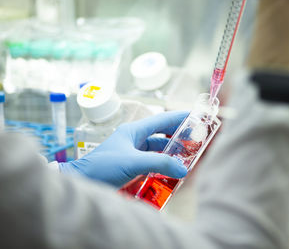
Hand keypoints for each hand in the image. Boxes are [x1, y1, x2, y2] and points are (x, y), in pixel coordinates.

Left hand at [59, 111, 188, 187]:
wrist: (82, 181)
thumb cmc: (102, 167)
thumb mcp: (133, 163)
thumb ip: (159, 164)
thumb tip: (183, 169)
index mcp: (134, 131)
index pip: (162, 120)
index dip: (180, 117)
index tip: (196, 117)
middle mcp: (134, 139)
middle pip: (162, 135)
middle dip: (179, 138)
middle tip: (196, 142)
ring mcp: (132, 152)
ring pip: (157, 149)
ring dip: (171, 153)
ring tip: (187, 158)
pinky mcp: (130, 165)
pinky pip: (151, 162)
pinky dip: (162, 165)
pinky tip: (170, 172)